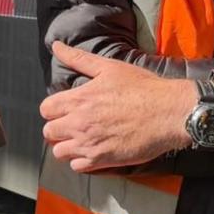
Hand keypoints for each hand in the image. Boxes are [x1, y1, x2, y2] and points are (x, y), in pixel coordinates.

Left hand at [39, 41, 195, 172]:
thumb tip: (56, 46)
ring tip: (82, 138)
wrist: (168, 112)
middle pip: (49, 132)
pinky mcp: (102, 160)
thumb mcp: (109, 67)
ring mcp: (89, 144)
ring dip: (68, 145)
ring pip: (59, 152)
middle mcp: (79, 123)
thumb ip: (78, 59)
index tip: (66, 108)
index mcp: (79, 99)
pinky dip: (81, 160)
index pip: (46, 109)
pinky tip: (93, 150)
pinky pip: (77, 167)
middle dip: (58, 127)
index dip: (54, 108)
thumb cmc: (142, 88)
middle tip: (74, 123)